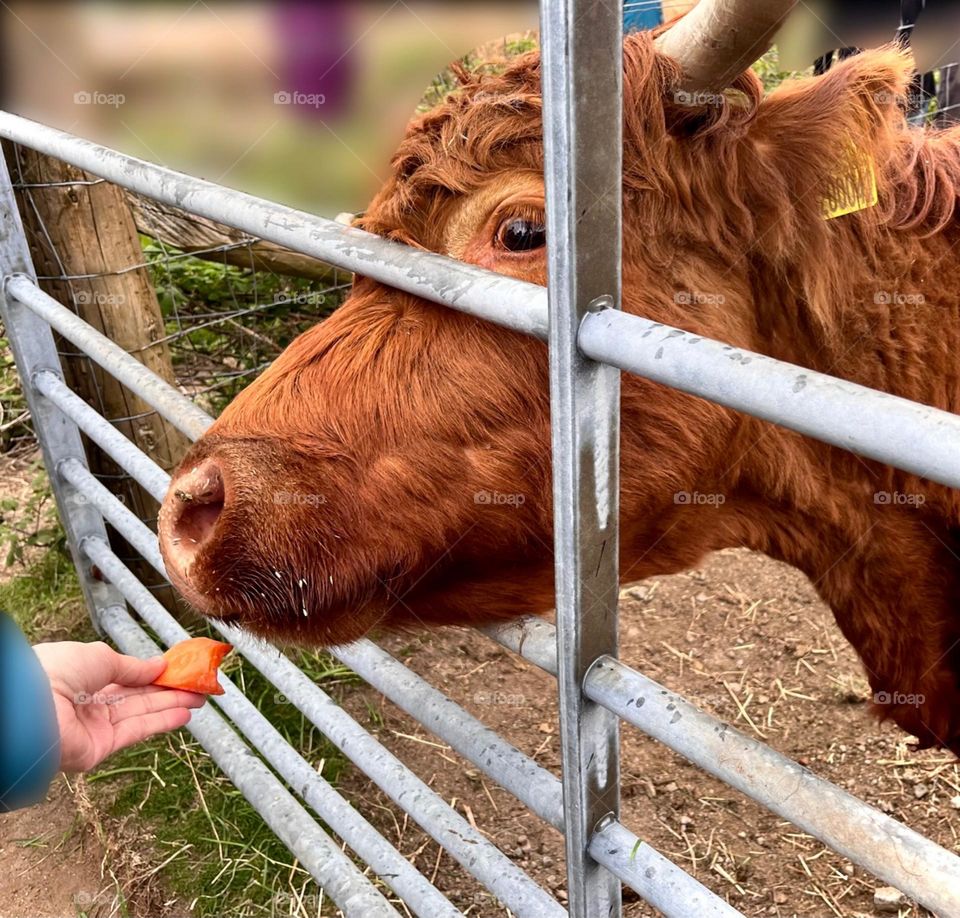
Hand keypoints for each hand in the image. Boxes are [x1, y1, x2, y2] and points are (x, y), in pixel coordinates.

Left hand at [32, 640, 206, 771]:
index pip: (125, 677)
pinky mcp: (99, 748)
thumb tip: (159, 665)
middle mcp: (88, 704)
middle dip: (169, 691)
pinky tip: (184, 715)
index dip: (153, 674)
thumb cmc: (56, 672)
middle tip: (198, 686)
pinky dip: (161, 723)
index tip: (179, 669)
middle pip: (137, 697)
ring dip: (172, 706)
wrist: (30, 707)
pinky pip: (136, 732)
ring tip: (200, 699)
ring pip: (141, 714)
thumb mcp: (100, 658)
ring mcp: (94, 727)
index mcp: (83, 678)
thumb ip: (133, 667)